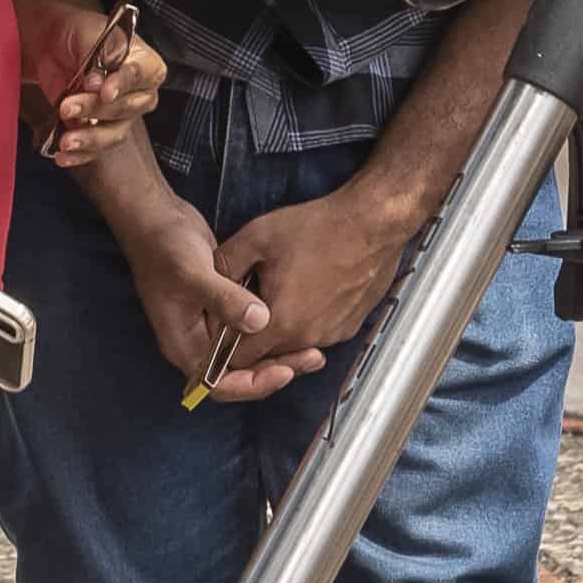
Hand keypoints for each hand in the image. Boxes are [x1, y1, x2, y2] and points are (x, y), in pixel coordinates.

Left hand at [21, 8, 162, 166]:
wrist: (54, 46)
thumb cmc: (80, 34)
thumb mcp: (89, 31)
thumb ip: (99, 53)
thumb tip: (98, 80)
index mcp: (146, 64)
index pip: (139, 76)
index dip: (122, 85)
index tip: (104, 91)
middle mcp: (139, 94)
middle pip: (126, 109)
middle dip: (95, 110)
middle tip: (68, 107)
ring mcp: (120, 116)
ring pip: (113, 134)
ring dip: (89, 139)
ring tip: (65, 140)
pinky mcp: (99, 130)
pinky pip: (95, 149)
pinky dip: (79, 155)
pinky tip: (63, 156)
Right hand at [124, 222, 313, 403]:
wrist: (155, 218)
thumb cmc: (164, 247)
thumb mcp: (192, 273)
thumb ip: (224, 299)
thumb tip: (260, 322)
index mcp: (184, 345)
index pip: (219, 384)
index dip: (253, 383)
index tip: (285, 369)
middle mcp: (197, 342)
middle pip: (239, 373)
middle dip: (275, 368)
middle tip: (312, 357)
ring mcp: (210, 326)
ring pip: (248, 353)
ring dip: (278, 352)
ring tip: (313, 347)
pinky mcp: (223, 308)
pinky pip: (250, 331)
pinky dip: (273, 329)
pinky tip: (297, 320)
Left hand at [218, 183, 420, 360]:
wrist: (373, 223)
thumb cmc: (319, 228)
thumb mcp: (258, 237)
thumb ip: (225, 265)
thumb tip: (208, 281)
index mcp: (281, 323)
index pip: (238, 360)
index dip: (225, 343)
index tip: (223, 322)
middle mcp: (309, 338)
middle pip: (267, 353)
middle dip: (253, 334)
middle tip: (250, 300)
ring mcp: (333, 335)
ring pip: (293, 344)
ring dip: (281, 327)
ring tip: (281, 289)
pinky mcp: (350, 327)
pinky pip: (318, 334)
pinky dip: (306, 321)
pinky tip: (307, 290)